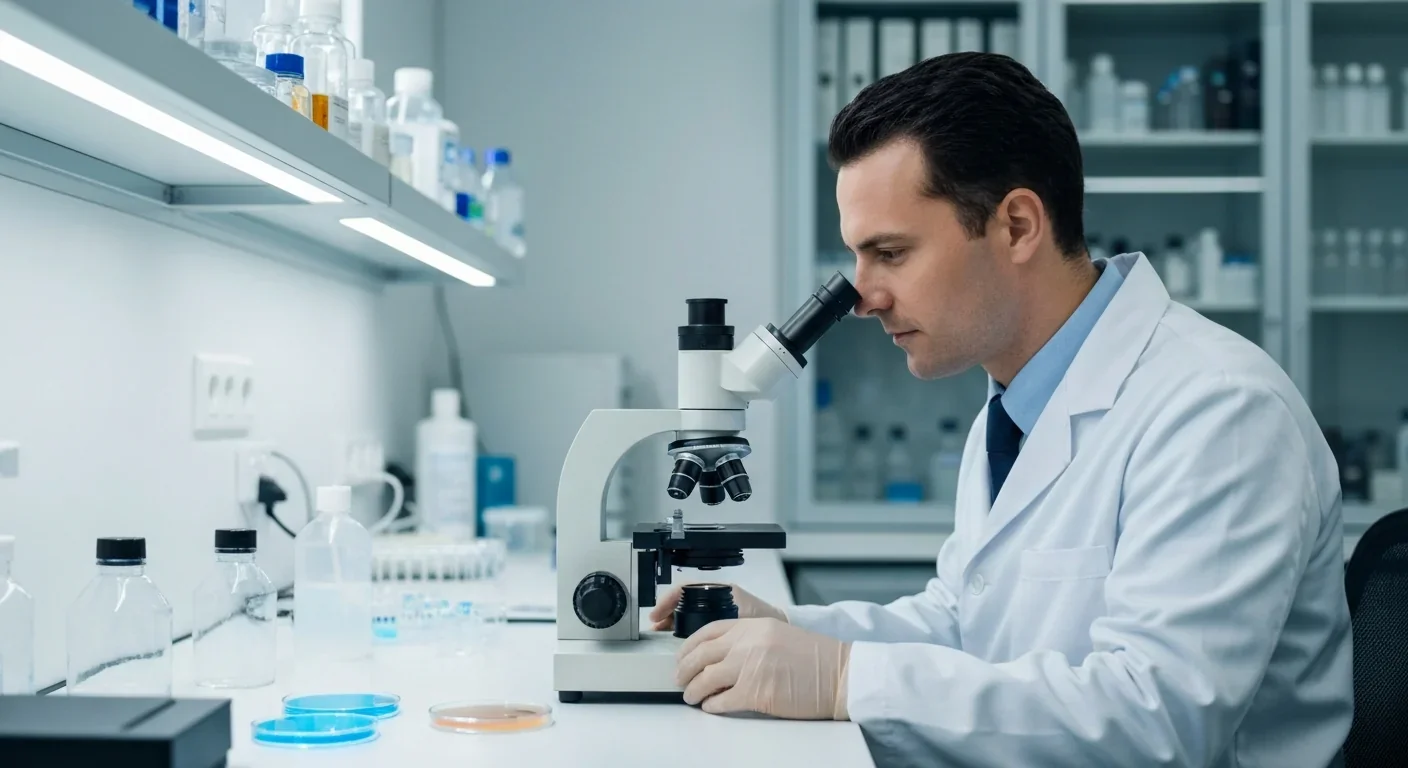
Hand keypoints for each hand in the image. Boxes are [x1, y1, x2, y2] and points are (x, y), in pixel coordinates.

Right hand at [648, 582, 785, 631]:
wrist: (781, 627)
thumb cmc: (765, 619)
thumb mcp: (740, 619)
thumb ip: (722, 627)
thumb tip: (699, 640)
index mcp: (720, 590)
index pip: (684, 588)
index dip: (667, 600)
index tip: (657, 614)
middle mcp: (715, 595)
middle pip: (682, 600)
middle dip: (666, 613)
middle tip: (655, 627)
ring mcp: (716, 606)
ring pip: (686, 611)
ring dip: (672, 621)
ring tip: (662, 634)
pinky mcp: (718, 619)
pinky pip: (695, 621)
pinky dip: (684, 629)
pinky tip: (678, 641)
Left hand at [675, 617, 850, 719]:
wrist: (839, 674)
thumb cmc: (814, 658)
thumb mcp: (775, 634)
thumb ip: (747, 640)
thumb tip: (718, 658)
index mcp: (751, 626)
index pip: (707, 632)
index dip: (689, 647)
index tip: (682, 656)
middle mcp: (747, 643)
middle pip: (700, 656)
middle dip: (684, 670)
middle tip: (679, 679)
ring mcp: (750, 668)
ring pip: (705, 680)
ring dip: (694, 691)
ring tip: (691, 696)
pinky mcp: (756, 694)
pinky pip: (722, 702)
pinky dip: (712, 706)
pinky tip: (712, 707)